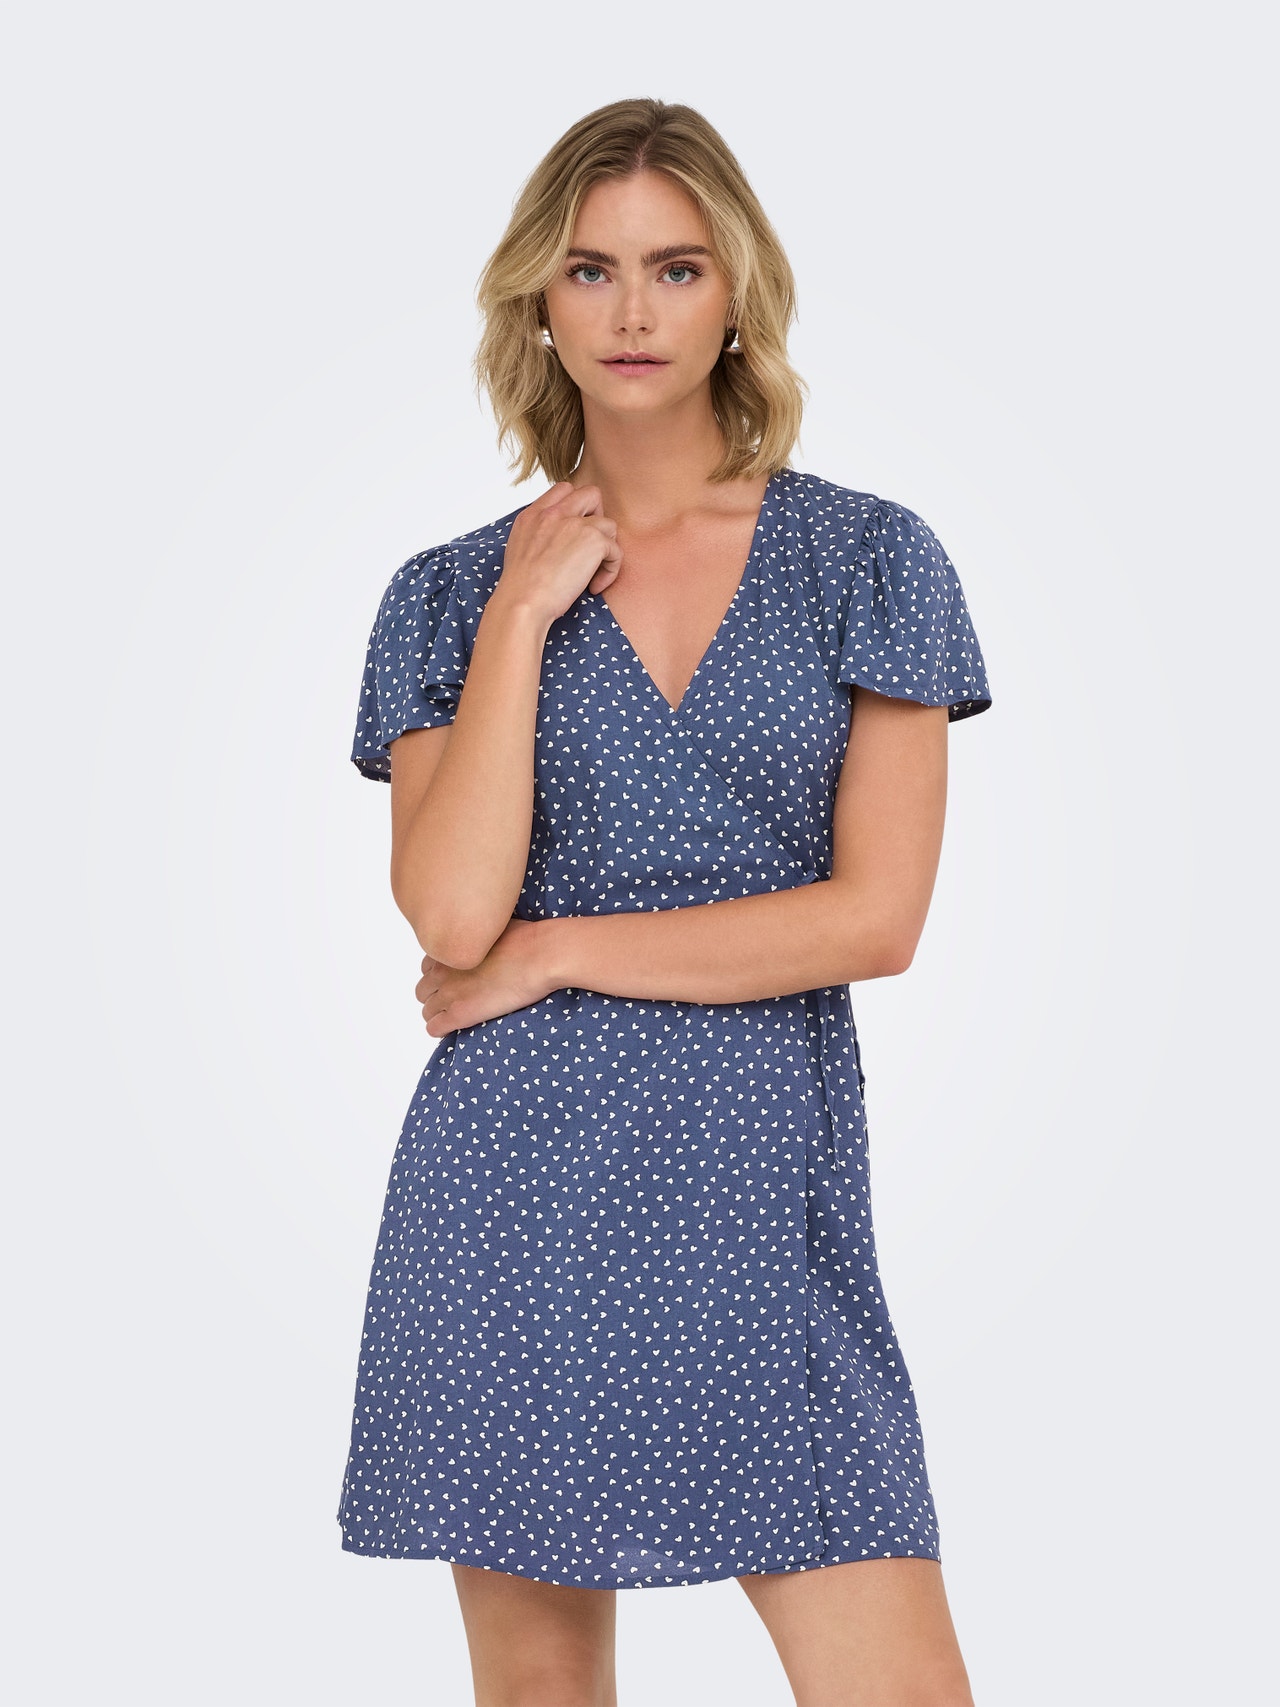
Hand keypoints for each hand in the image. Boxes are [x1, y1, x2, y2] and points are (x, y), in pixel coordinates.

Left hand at [416, 916, 555, 1036]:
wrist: (539, 956)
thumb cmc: (527, 939)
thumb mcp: (494, 927)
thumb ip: (479, 937)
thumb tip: (486, 938)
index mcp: (450, 949)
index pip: (427, 968)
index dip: (442, 977)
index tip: (457, 981)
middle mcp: (442, 970)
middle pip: (423, 990)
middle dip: (437, 996)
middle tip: (459, 999)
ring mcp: (449, 993)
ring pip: (427, 1011)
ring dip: (439, 1014)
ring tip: (460, 1015)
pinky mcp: (460, 1013)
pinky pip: (434, 1028)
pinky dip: (442, 1029)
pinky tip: (456, 1027)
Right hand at [494, 481, 622, 625]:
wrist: (523, 602)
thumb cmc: (521, 588)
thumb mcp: (519, 549)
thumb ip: (538, 534)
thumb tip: (558, 542)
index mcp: (534, 514)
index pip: (564, 490)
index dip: (576, 508)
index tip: (574, 535)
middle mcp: (554, 513)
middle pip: (591, 494)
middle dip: (597, 518)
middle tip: (589, 547)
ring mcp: (575, 524)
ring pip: (609, 524)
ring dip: (606, 548)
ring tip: (592, 572)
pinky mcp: (594, 541)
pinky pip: (616, 550)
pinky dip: (610, 571)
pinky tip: (594, 587)